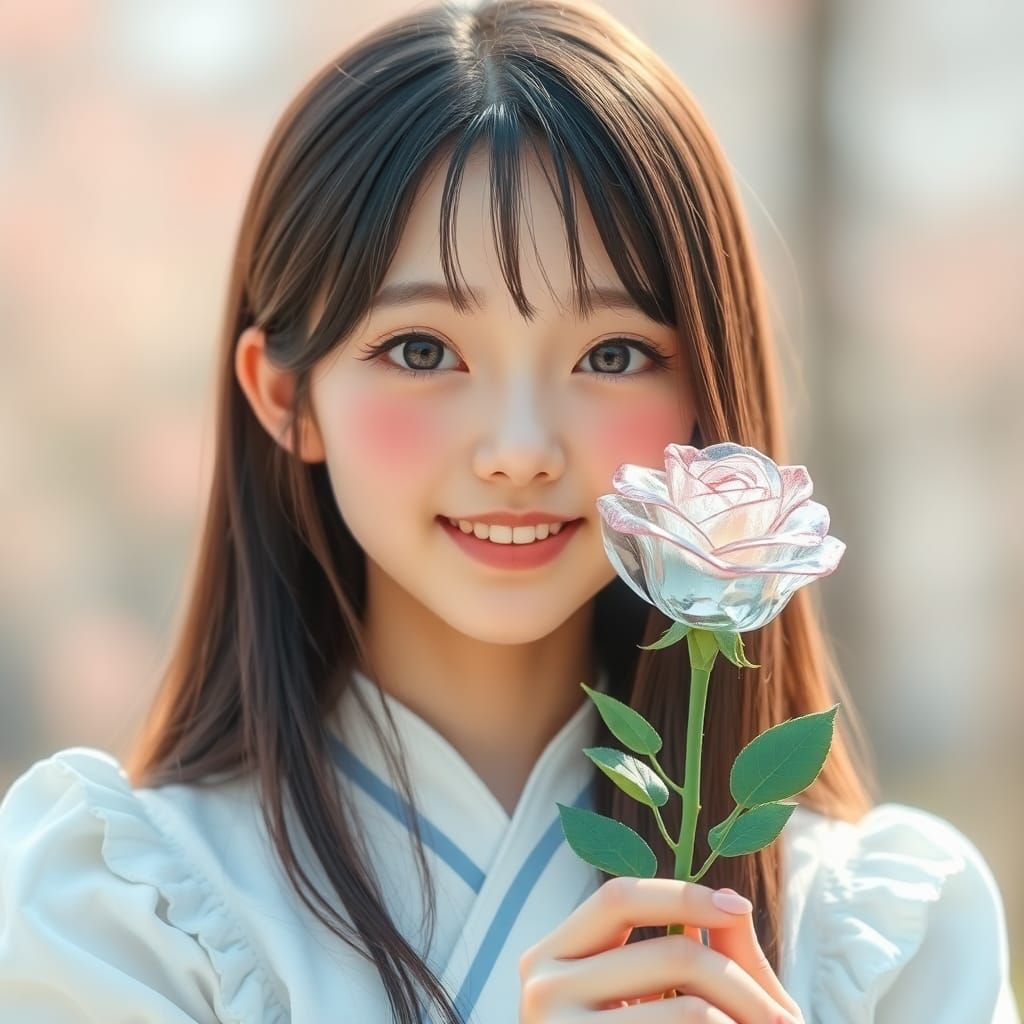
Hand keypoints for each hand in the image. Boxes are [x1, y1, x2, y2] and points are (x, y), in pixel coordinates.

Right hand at [518, 876, 804, 1022]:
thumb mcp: (665, 994)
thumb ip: (702, 950)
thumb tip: (733, 905)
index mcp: (556, 953)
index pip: (618, 897)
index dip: (681, 894)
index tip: (738, 904)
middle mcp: (542, 987)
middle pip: (671, 954)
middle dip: (740, 982)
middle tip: (784, 1018)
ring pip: (692, 1010)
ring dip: (744, 1020)